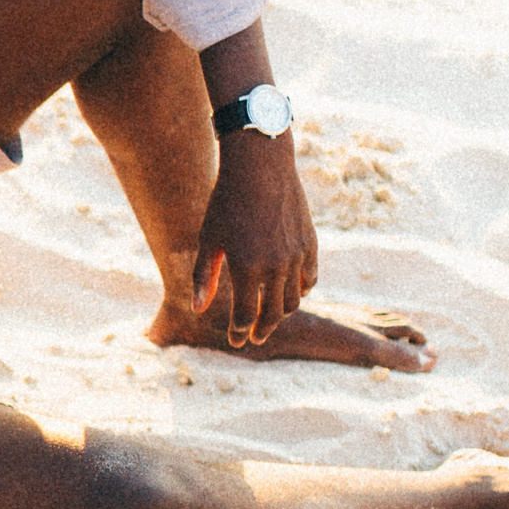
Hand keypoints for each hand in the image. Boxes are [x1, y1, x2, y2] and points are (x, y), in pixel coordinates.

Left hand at [192, 131, 318, 346]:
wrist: (260, 166)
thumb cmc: (226, 201)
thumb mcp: (209, 239)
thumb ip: (202, 276)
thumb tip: (197, 309)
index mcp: (246, 267)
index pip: (245, 314)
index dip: (240, 332)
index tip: (236, 342)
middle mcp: (276, 266)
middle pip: (274, 313)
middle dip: (263, 329)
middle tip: (255, 338)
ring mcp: (297, 255)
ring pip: (295, 299)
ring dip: (282, 313)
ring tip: (270, 317)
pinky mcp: (310, 243)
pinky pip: (310, 278)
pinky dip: (302, 290)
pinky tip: (292, 293)